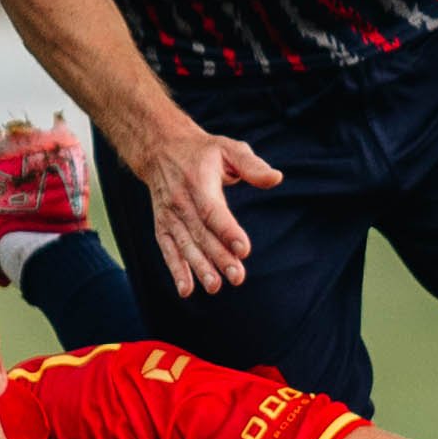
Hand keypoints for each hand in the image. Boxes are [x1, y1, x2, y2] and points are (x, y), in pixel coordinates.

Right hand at [135, 121, 282, 297]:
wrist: (160, 148)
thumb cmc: (203, 152)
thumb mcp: (228, 148)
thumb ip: (252, 165)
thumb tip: (276, 178)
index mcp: (198, 181)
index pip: (213, 210)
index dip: (227, 230)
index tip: (243, 249)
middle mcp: (181, 201)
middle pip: (201, 233)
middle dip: (218, 256)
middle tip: (237, 277)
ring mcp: (170, 215)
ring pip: (185, 245)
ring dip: (199, 267)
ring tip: (215, 286)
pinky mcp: (162, 225)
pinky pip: (168, 249)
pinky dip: (176, 269)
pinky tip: (186, 290)